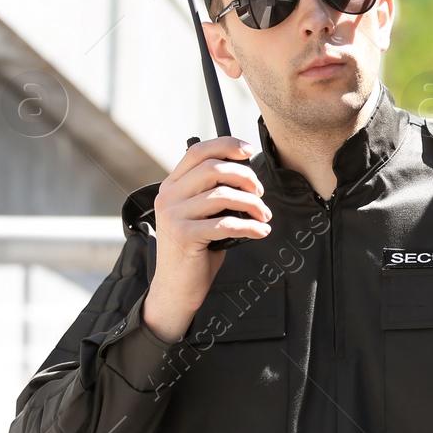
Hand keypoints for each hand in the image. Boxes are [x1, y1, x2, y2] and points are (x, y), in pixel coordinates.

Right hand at [144, 136, 271, 341]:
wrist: (176, 287)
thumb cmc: (196, 249)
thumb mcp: (198, 214)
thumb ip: (211, 192)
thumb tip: (246, 174)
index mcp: (172, 185)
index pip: (198, 151)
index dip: (226, 146)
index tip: (249, 151)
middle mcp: (168, 196)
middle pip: (214, 169)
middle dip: (246, 178)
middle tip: (260, 195)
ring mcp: (173, 216)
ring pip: (223, 195)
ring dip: (252, 204)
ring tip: (263, 216)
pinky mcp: (184, 236)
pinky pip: (226, 223)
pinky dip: (250, 226)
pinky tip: (261, 231)